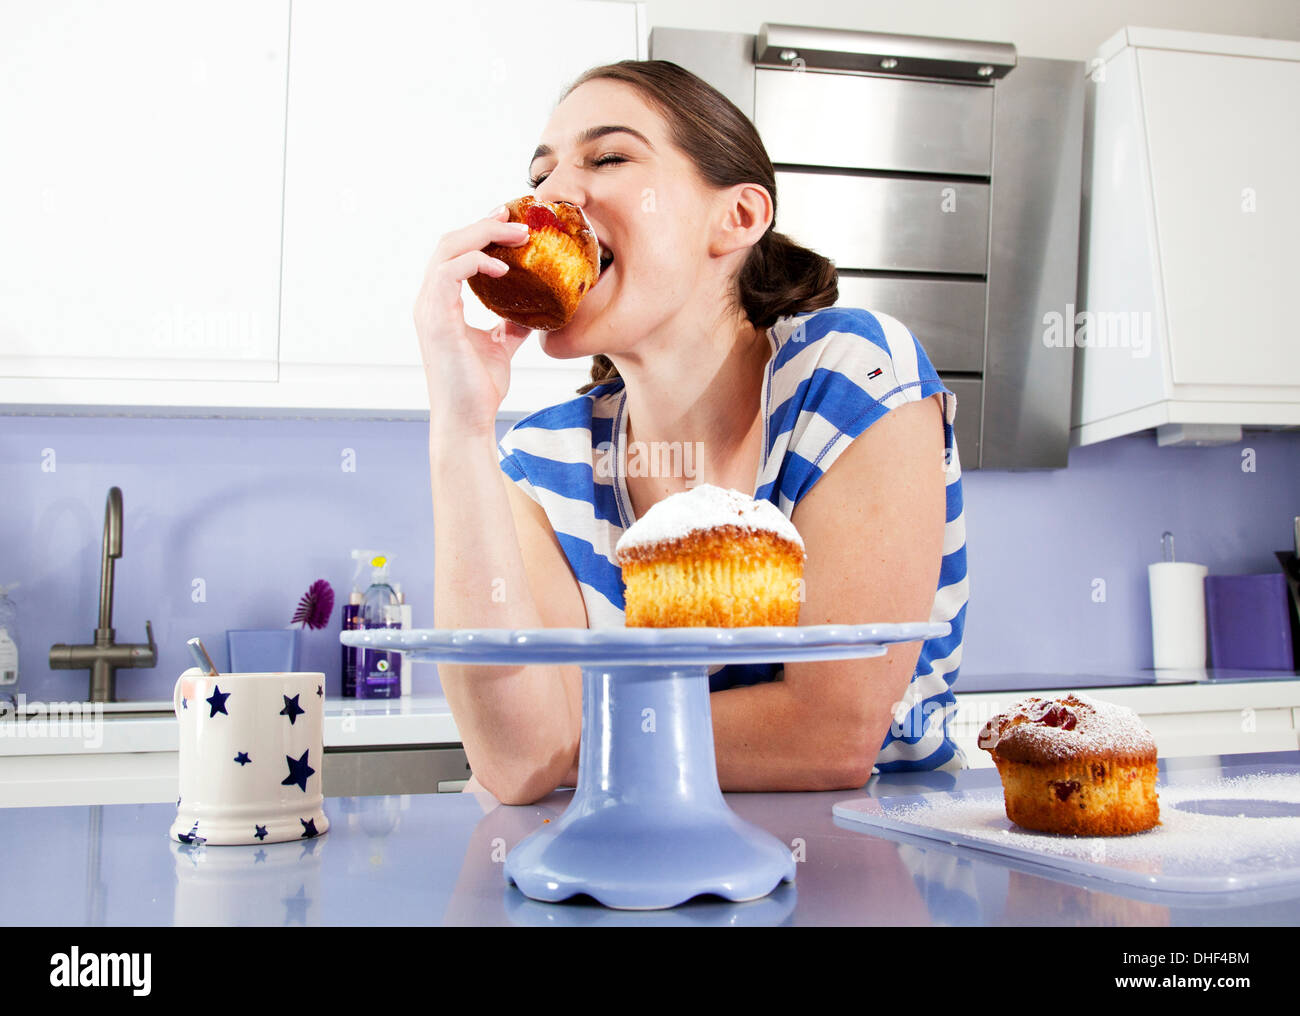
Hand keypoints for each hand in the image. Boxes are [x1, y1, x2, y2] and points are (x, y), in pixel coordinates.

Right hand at [413, 207, 533, 437]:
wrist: (468, 420)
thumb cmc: (479, 389)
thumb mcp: (501, 346)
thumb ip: (511, 324)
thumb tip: (534, 310)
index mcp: (441, 304)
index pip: (455, 253)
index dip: (480, 233)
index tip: (510, 222)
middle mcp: (429, 301)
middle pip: (449, 242)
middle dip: (483, 224)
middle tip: (516, 216)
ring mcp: (429, 308)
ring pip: (448, 249)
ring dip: (483, 235)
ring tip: (517, 234)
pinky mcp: (436, 319)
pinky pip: (451, 271)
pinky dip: (476, 260)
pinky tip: (503, 267)